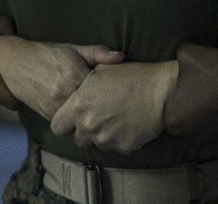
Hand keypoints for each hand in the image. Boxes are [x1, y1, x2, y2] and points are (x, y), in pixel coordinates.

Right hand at [0, 36, 122, 118]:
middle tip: (116, 107)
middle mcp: (64, 94)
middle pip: (94, 108)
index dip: (114, 91)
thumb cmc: (48, 54)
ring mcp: (55, 108)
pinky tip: (87, 115)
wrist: (16, 65)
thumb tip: (121, 56)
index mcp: (74, 75)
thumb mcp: (73, 49)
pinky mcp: (48, 117)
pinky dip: (79, 121)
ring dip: (91, 117)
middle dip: (104, 108)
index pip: (103, 90)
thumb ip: (97, 53)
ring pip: (82, 120)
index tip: (121, 92)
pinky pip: (70, 124)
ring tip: (103, 112)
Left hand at [50, 61, 176, 152]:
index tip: (73, 119)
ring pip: (96, 144)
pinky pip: (115, 147)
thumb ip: (81, 85)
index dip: (65, 122)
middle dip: (85, 130)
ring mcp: (105, 138)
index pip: (57, 126)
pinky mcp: (121, 147)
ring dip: (102, 135)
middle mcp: (88, 124)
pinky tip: (128, 124)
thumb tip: (74, 95)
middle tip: (100, 117)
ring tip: (116, 118)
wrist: (160, 91)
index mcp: (79, 104)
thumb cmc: (131, 76)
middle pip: (77, 139)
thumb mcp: (101, 70)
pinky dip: (119, 139)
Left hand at [163, 43, 217, 144]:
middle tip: (203, 82)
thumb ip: (178, 54)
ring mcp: (209, 141)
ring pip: (202, 120)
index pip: (170, 101)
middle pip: (186, 112)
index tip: (190, 77)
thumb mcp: (190, 53)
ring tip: (217, 90)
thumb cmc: (216, 75)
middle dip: (193, 99)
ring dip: (207, 108)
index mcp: (173, 120)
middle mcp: (188, 137)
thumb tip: (181, 54)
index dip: (181, 86)